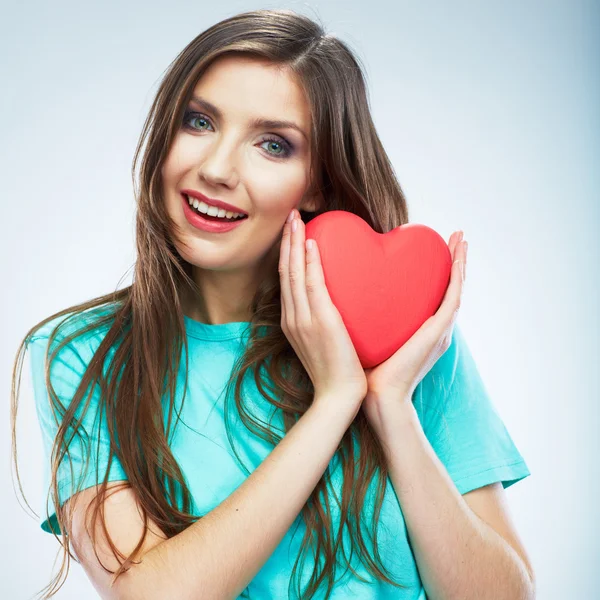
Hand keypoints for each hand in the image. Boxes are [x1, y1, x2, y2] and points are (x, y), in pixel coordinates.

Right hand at [279, 209, 367, 406]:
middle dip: (287, 241)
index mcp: (292, 322)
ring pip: (293, 274)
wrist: (338, 397)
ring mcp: (303, 320)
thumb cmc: (336, 372)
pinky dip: (308, 264)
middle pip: (285, 272)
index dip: (286, 254)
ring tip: (297, 219)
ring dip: (294, 244)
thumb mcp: (321, 343)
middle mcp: (292, 318)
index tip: (292, 232)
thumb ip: (321, 321)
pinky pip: (311, 286)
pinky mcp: (320, 322)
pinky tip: (310, 243)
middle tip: (291, 214)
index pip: (286, 281)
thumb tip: (333, 302)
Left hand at [361, 230, 467, 435]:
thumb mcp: (367, 336)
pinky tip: (459, 257)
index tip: (432, 245)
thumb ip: (365, 317)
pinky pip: (452, 298)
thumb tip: (347, 296)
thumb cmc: (367, 370)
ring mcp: (438, 330)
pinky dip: (458, 276)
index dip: (436, 269)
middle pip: (448, 286)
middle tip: (456, 235)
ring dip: (461, 261)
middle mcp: (433, 327)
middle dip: (454, 259)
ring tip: (462, 238)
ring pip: (456, 287)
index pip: (431, 292)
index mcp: (419, 328)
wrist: (376, 396)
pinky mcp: (438, 332)